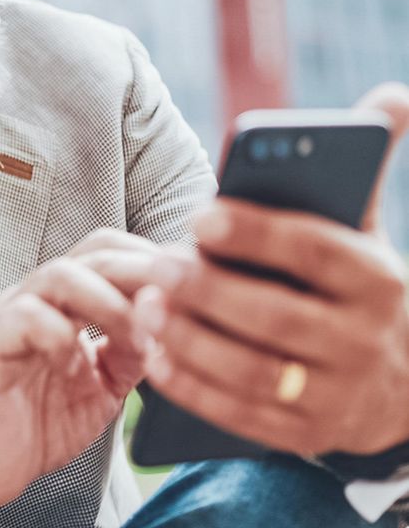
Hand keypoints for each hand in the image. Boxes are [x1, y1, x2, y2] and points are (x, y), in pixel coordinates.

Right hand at [0, 229, 156, 524]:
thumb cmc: (37, 424)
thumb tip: (170, 328)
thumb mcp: (104, 387)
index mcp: (66, 302)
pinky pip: (25, 318)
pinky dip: (61, 339)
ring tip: (133, 341)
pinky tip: (77, 372)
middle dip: (143, 272)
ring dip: (109, 304)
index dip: (152, 260)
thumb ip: (132, 355)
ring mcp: (8, 317)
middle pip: (94, 252)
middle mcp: (38, 298)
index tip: (191, 289)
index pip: (111, 251)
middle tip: (177, 303)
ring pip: (61, 275)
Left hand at [136, 84, 408, 457]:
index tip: (200, 214)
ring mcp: (335, 394)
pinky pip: (240, 415)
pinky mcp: (305, 434)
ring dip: (191, 341)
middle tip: (155, 265)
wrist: (403, 387)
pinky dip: (193, 388)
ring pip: (253, 371)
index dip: (256, 232)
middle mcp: (363, 340)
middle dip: (209, 290)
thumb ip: (362, 172)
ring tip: (145, 309)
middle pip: (276, 316)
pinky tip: (154, 359)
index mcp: (377, 279)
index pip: (314, 249)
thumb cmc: (357, 290)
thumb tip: (390, 94)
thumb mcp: (368, 232)